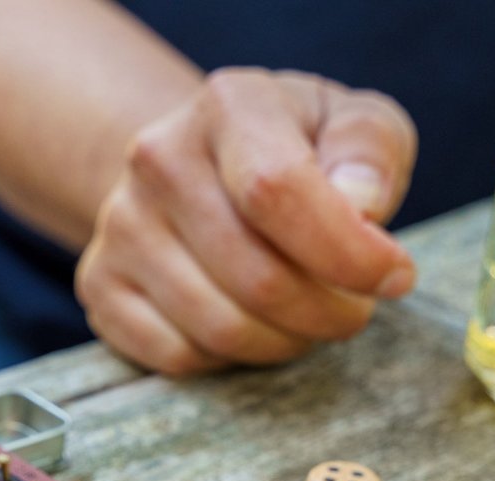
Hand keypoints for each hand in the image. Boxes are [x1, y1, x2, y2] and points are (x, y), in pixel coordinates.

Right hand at [75, 68, 417, 373]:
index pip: (278, 191)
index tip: (393, 278)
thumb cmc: (291, 152)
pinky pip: (179, 357)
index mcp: (227, 106)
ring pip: (220, 329)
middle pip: (257, 278)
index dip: (345, 253)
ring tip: (307, 321)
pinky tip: (251, 328)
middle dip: (326, 314)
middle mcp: (158, 160)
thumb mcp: (349, 126)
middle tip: (352, 312)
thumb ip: (371, 153)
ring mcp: (120, 228)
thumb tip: (361, 208)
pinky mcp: (101, 286)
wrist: (195, 169)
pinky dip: (229, 360)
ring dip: (284, 344)